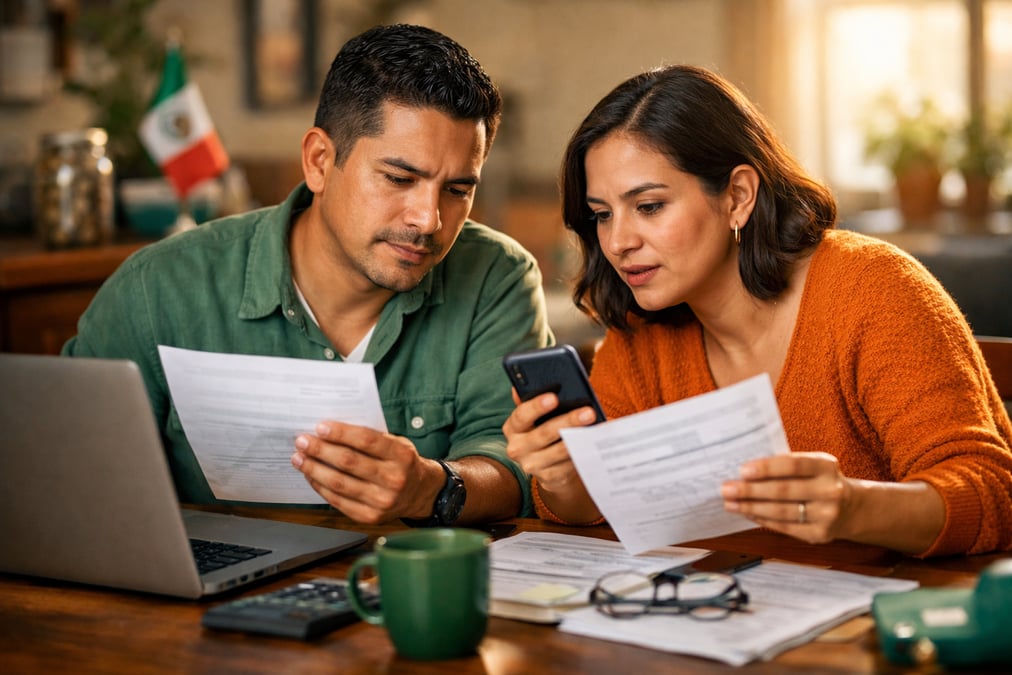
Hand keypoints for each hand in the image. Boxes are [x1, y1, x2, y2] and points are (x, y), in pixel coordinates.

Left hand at [291, 421, 437, 523]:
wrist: (420, 493)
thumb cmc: (402, 463)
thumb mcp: (396, 444)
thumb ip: (371, 438)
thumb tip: (332, 431)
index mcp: (401, 456)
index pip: (367, 441)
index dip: (341, 433)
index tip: (320, 427)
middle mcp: (393, 480)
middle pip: (349, 462)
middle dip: (320, 450)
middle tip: (302, 442)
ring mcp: (382, 501)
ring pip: (339, 483)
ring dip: (314, 469)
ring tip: (299, 458)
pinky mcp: (370, 517)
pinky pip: (338, 501)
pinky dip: (320, 487)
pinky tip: (311, 476)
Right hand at [503, 390, 596, 491]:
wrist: (546, 466)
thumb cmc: (542, 430)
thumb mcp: (534, 417)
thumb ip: (531, 399)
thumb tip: (520, 385)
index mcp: (513, 427)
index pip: (521, 415)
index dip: (536, 406)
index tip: (554, 397)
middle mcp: (517, 448)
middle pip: (543, 434)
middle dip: (568, 421)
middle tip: (589, 412)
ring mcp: (532, 466)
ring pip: (559, 451)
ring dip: (580, 438)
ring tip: (598, 426)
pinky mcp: (549, 478)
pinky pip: (569, 464)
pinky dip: (584, 452)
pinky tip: (596, 442)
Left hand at [720, 452, 852, 543]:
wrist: (853, 508)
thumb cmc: (820, 481)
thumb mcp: (813, 466)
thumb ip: (786, 465)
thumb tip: (744, 471)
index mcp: (826, 466)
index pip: (794, 465)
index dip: (767, 468)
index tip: (742, 470)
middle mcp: (830, 491)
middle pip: (783, 491)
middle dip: (750, 490)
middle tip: (726, 489)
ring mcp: (827, 515)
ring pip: (781, 512)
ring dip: (751, 507)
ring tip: (730, 503)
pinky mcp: (820, 535)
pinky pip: (785, 527)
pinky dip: (763, 520)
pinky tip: (748, 513)